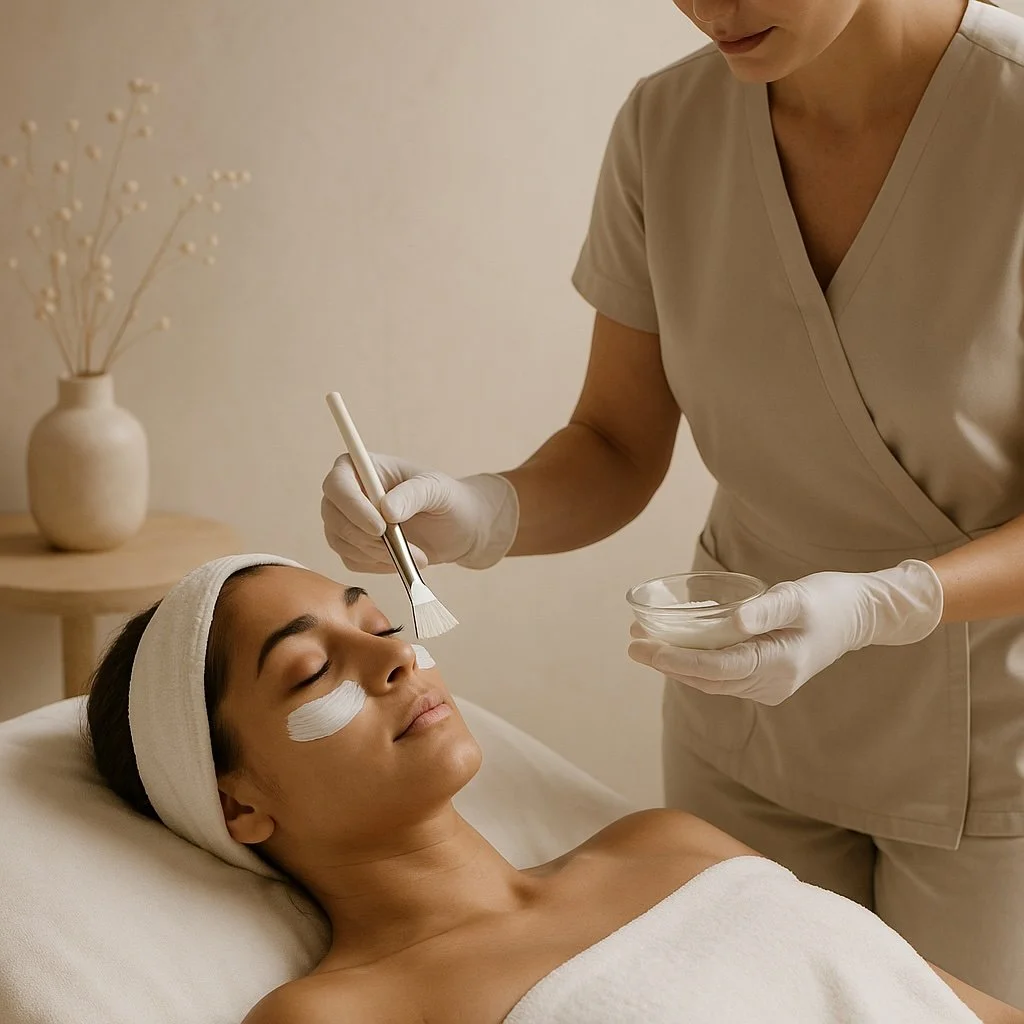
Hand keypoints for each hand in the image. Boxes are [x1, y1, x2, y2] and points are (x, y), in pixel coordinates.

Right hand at [321, 453, 518, 572]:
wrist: (457, 528)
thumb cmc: (446, 498)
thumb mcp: (437, 489)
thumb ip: (413, 494)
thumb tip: (386, 510)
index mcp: (364, 468)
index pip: (338, 483)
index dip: (352, 506)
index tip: (380, 526)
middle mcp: (349, 492)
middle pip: (333, 516)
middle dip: (366, 537)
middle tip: (401, 548)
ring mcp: (348, 521)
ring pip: (341, 541)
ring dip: (377, 554)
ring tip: (417, 555)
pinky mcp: (354, 546)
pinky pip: (353, 560)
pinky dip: (379, 565)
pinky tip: (404, 560)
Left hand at [628, 560, 943, 704]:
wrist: (861, 614)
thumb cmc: (829, 599)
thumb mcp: (797, 596)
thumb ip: (765, 610)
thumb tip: (732, 621)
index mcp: (778, 666)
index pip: (713, 668)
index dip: (674, 659)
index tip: (642, 646)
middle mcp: (771, 685)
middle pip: (706, 678)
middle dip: (666, 662)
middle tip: (631, 642)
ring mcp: (769, 686)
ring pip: (711, 681)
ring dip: (676, 664)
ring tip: (643, 641)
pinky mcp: (767, 679)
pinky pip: (722, 676)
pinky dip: (696, 664)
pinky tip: (675, 647)